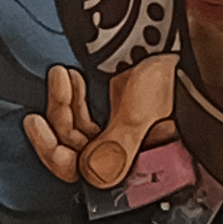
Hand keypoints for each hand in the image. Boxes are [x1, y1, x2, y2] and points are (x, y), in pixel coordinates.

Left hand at [23, 53, 180, 192]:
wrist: (182, 47)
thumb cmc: (178, 79)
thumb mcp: (143, 112)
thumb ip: (116, 145)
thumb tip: (92, 174)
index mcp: (142, 166)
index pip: (89, 176)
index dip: (58, 155)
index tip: (40, 127)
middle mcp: (129, 159)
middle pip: (77, 155)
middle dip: (58, 121)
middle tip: (49, 94)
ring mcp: (121, 139)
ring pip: (77, 135)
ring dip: (64, 105)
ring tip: (62, 76)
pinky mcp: (118, 119)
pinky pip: (84, 119)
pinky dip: (74, 100)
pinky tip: (73, 81)